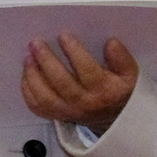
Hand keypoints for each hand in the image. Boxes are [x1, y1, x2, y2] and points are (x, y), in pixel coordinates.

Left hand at [21, 34, 138, 132]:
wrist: (115, 120)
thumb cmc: (120, 92)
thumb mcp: (130, 75)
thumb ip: (122, 58)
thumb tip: (111, 43)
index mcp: (104, 91)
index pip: (87, 70)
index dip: (74, 52)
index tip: (63, 36)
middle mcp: (84, 103)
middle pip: (61, 82)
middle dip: (46, 60)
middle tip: (36, 43)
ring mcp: (68, 111)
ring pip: (45, 97)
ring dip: (33, 76)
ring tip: (28, 56)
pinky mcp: (57, 116)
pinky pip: (37, 106)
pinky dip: (27, 91)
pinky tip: (26, 74)